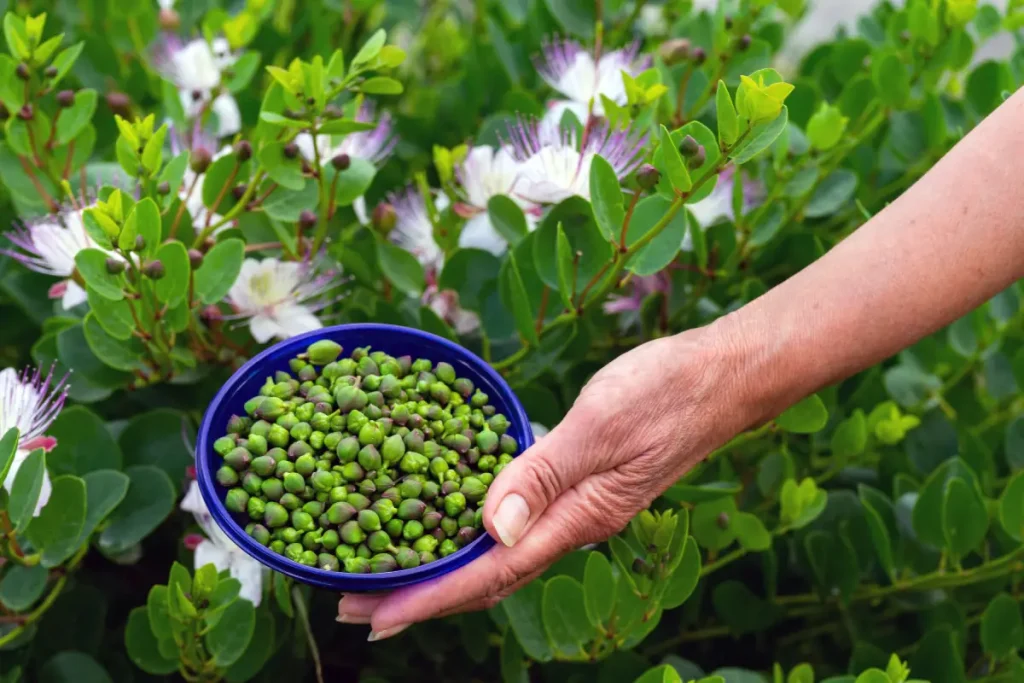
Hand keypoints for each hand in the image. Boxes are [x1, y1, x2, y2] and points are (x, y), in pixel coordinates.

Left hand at [337, 323, 757, 639]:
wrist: (723, 376)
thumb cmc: (667, 392)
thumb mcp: (600, 425)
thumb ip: (543, 475)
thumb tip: (489, 530)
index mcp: (577, 518)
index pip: (490, 574)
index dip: (429, 598)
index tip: (374, 618)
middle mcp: (573, 523)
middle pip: (487, 576)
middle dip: (420, 594)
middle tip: (354, 604)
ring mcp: (578, 506)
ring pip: (499, 555)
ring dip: (442, 570)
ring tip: (387, 573)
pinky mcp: (579, 483)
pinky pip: (515, 522)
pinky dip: (473, 534)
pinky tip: (451, 523)